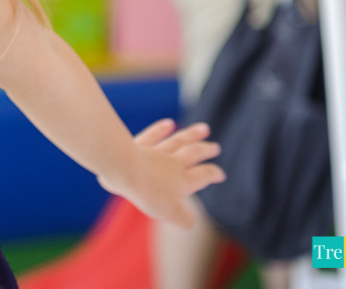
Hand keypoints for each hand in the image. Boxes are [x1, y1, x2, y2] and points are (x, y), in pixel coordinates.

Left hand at [98, 119, 225, 228]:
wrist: (125, 170)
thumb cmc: (149, 193)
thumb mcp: (170, 214)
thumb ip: (183, 219)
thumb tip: (189, 222)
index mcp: (183, 181)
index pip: (203, 175)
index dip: (213, 174)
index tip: (220, 174)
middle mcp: (172, 164)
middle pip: (193, 154)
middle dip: (206, 150)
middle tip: (215, 147)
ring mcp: (156, 152)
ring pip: (178, 141)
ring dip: (191, 135)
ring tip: (203, 128)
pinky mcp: (139, 146)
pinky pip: (153, 136)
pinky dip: (161, 129)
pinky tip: (168, 124)